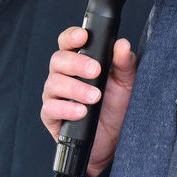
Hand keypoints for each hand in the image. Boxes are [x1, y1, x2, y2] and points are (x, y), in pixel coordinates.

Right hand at [42, 27, 135, 176]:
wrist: (114, 139)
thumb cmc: (116, 106)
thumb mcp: (126, 83)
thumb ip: (124, 63)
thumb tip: (122, 45)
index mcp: (79, 61)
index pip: (68, 42)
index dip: (71, 36)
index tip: (83, 36)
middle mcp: (63, 75)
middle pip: (58, 60)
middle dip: (77, 63)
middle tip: (96, 71)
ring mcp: (55, 95)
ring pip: (54, 83)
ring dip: (76, 88)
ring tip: (95, 96)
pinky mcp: (51, 116)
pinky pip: (51, 108)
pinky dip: (66, 108)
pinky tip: (82, 111)